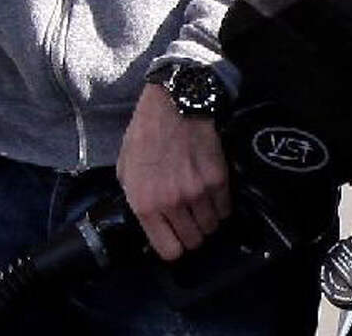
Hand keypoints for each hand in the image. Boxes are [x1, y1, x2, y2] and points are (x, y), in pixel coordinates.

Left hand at [117, 82, 230, 260]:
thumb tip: (149, 222)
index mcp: (144, 203)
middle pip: (194, 241)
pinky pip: (226, 208)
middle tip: (189, 216)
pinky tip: (212, 190)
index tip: (176, 236)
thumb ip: (135, 199)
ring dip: (207, 219)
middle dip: (192, 232)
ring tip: (201, 201)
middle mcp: (171, 202)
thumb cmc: (144, 134)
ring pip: (212, 227)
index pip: (169, 251)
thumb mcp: (125, 168)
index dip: (174, 246)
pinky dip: (221, 204)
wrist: (172, 102)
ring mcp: (197, 191)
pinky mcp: (218, 178)